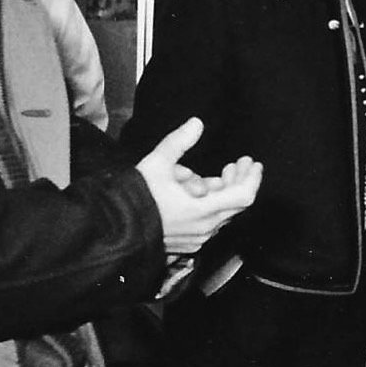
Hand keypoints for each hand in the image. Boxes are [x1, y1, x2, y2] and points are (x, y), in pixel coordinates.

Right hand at [135, 118, 261, 253]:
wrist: (113, 230)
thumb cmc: (135, 198)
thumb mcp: (156, 164)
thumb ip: (178, 142)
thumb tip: (197, 123)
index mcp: (203, 211)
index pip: (244, 196)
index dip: (252, 178)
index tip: (252, 162)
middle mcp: (205, 228)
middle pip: (235, 203)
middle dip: (237, 181)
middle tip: (236, 164)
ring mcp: (197, 238)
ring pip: (221, 212)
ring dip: (220, 192)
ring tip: (210, 176)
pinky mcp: (188, 243)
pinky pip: (208, 222)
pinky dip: (209, 205)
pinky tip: (195, 193)